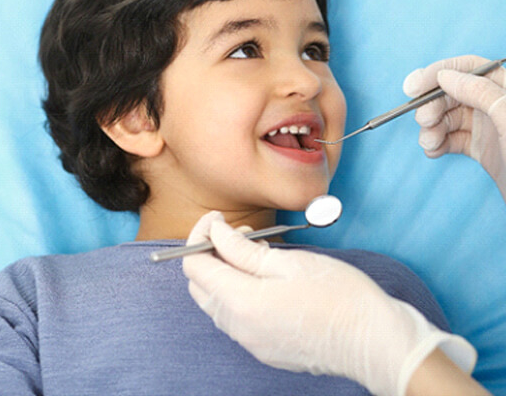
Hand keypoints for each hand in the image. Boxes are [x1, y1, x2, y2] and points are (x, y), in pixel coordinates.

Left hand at [183, 212, 475, 395]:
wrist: (374, 342)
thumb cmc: (339, 295)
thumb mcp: (289, 261)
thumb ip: (242, 250)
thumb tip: (214, 234)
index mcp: (241, 302)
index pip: (194, 266)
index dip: (199, 236)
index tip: (217, 218)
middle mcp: (239, 327)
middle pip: (200, 285)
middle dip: (209, 253)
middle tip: (238, 233)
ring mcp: (251, 342)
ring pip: (216, 302)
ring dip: (224, 273)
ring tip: (254, 252)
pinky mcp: (265, 348)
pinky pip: (235, 317)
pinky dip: (237, 292)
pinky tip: (264, 278)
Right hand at [403, 55, 505, 200]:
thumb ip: (481, 92)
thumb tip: (446, 75)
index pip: (470, 68)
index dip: (438, 73)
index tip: (412, 87)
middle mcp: (498, 105)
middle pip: (454, 93)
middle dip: (433, 106)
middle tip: (423, 121)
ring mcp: (491, 127)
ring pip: (450, 117)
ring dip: (432, 128)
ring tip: (429, 143)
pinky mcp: (483, 149)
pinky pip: (453, 138)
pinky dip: (439, 143)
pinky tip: (434, 151)